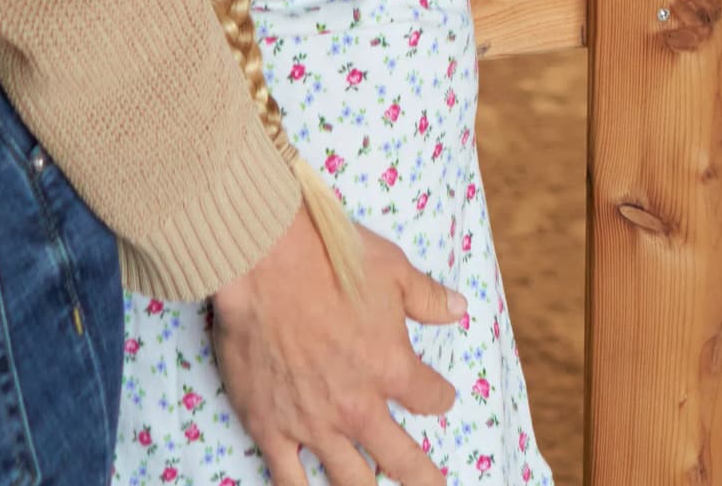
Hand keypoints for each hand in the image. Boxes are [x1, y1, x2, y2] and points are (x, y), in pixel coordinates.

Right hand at [210, 207, 463, 485]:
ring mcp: (312, 423)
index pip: (430, 398)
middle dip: (422, 477)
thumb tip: (458, 308)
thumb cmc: (330, 257)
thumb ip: (427, 297)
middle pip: (400, 459)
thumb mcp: (393, 270)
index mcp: (391, 369)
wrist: (263, 262)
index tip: (441, 397)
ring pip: (349, 479)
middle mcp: (357, 407)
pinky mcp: (269, 426)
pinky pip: (288, 477)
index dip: (439, 398)